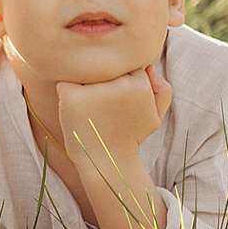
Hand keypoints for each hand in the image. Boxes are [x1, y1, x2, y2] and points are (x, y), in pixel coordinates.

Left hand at [55, 65, 169, 163]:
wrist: (108, 161)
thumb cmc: (130, 136)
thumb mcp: (155, 116)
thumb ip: (162, 90)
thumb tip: (150, 67)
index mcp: (139, 84)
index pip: (125, 66)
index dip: (119, 81)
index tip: (117, 99)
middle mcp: (118, 83)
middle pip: (105, 66)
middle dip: (102, 79)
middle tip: (102, 105)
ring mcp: (94, 89)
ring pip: (85, 72)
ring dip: (84, 85)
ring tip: (89, 108)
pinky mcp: (71, 97)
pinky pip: (65, 84)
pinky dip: (66, 93)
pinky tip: (74, 109)